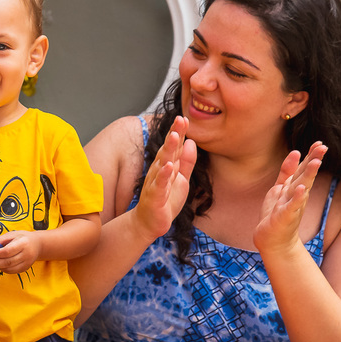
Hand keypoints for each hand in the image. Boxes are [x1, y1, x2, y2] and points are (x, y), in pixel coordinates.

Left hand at [0, 231, 40, 273]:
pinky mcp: (25, 268)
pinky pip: (12, 272)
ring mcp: (27, 263)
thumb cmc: (22, 238)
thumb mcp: (11, 235)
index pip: (7, 251)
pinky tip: (3, 263)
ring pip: (9, 269)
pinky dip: (4, 269)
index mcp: (23, 243)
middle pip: (8, 262)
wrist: (37, 244)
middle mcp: (27, 254)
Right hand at [134, 116, 197, 239]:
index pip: (173, 146)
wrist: (149, 223)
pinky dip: (163, 175)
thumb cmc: (165, 200)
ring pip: (162, 163)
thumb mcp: (181, 179)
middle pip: (167, 149)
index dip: (179, 132)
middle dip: (174, 134)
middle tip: (180, 119)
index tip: (184, 118)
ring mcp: (156, 183)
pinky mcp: (155, 197)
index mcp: (167, 166)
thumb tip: (191, 142)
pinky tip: (168, 166)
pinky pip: (159, 185)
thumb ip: (186, 162)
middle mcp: (159, 171)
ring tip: (175, 136)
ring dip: (168, 149)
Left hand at [254, 142, 326, 255]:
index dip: (312, 156)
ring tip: (316, 162)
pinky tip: (302, 189)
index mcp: (295, 188)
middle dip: (314, 161)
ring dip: (308, 176)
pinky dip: (297, 198)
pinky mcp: (284, 217)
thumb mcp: (281, 188)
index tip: (320, 143)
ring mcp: (292, 206)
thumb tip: (296, 152)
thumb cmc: (277, 213)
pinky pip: (291, 206)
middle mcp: (297, 196)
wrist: (274, 241)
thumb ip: (287, 171)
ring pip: (300, 188)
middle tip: (323, 147)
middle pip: (306, 176)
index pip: (304, 169)